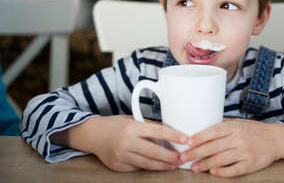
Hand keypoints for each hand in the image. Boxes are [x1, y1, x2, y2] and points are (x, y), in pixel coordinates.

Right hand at [53, 115, 187, 171]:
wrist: (93, 135)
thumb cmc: (116, 124)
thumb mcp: (133, 119)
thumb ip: (149, 125)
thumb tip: (171, 131)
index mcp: (133, 127)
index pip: (158, 131)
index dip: (174, 136)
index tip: (187, 140)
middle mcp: (127, 142)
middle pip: (155, 151)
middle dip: (172, 156)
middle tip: (184, 158)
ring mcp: (122, 156)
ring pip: (148, 163)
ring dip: (163, 165)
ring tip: (175, 165)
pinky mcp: (118, 166)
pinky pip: (138, 167)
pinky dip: (149, 166)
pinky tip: (158, 166)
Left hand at [178, 119, 283, 177]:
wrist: (277, 139)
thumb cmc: (254, 130)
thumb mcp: (239, 123)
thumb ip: (222, 125)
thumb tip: (200, 127)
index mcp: (235, 126)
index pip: (213, 131)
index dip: (198, 137)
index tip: (186, 142)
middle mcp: (239, 138)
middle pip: (213, 146)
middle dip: (195, 153)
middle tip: (182, 158)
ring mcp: (245, 152)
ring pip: (221, 159)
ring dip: (205, 164)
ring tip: (193, 167)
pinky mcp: (251, 164)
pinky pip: (234, 169)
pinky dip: (222, 172)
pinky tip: (212, 172)